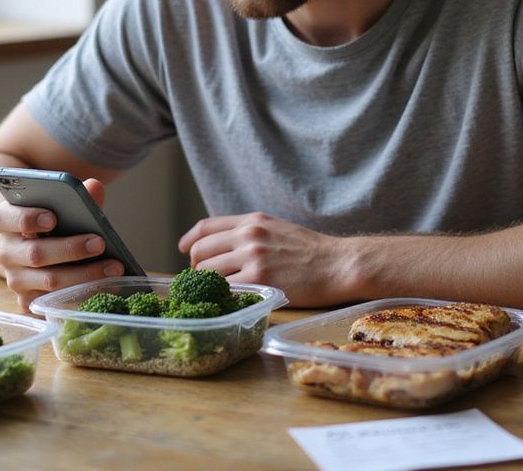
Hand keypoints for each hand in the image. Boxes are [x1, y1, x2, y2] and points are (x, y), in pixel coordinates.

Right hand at [0, 177, 124, 310]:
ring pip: (49, 281)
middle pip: (35, 254)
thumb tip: (94, 187)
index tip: (53, 218)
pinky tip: (106, 287)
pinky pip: (56, 303)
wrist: (29, 247)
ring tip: (114, 266)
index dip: (27, 219)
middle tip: (100, 242)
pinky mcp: (27, 301)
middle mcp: (5, 253)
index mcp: (3, 221)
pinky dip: (83, 295)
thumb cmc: (48, 221)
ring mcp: (15, 280)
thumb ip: (75, 195)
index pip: (4, 219)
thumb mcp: (55, 203)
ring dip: (84, 275)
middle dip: (70, 249)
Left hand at [178, 212, 352, 306]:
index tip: (183, 250)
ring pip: (209, 273)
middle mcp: (248, 235)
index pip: (206, 227)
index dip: (189, 240)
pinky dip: (224, 297)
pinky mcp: (260, 280)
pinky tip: (231, 301)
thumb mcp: (278, 229)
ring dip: (208, 285)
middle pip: (201, 252)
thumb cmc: (313, 251)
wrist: (339, 263)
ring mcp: (252, 257)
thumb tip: (225, 246)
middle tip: (205, 280)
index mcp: (252, 220)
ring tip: (220, 293)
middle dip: (197, 268)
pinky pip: (227, 290)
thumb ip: (251, 233)